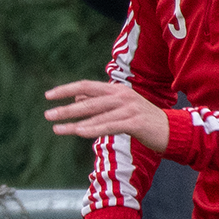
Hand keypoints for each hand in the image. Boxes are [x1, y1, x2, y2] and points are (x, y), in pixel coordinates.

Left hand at [44, 80, 169, 151]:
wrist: (171, 130)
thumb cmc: (142, 120)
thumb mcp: (120, 107)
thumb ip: (99, 101)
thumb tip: (76, 97)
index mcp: (116, 89)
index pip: (86, 86)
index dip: (66, 90)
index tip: (48, 96)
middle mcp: (121, 95)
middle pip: (88, 100)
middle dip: (66, 108)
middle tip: (47, 114)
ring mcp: (129, 108)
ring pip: (96, 114)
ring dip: (74, 122)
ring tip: (56, 128)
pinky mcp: (135, 122)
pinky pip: (109, 126)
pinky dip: (93, 129)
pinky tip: (79, 132)